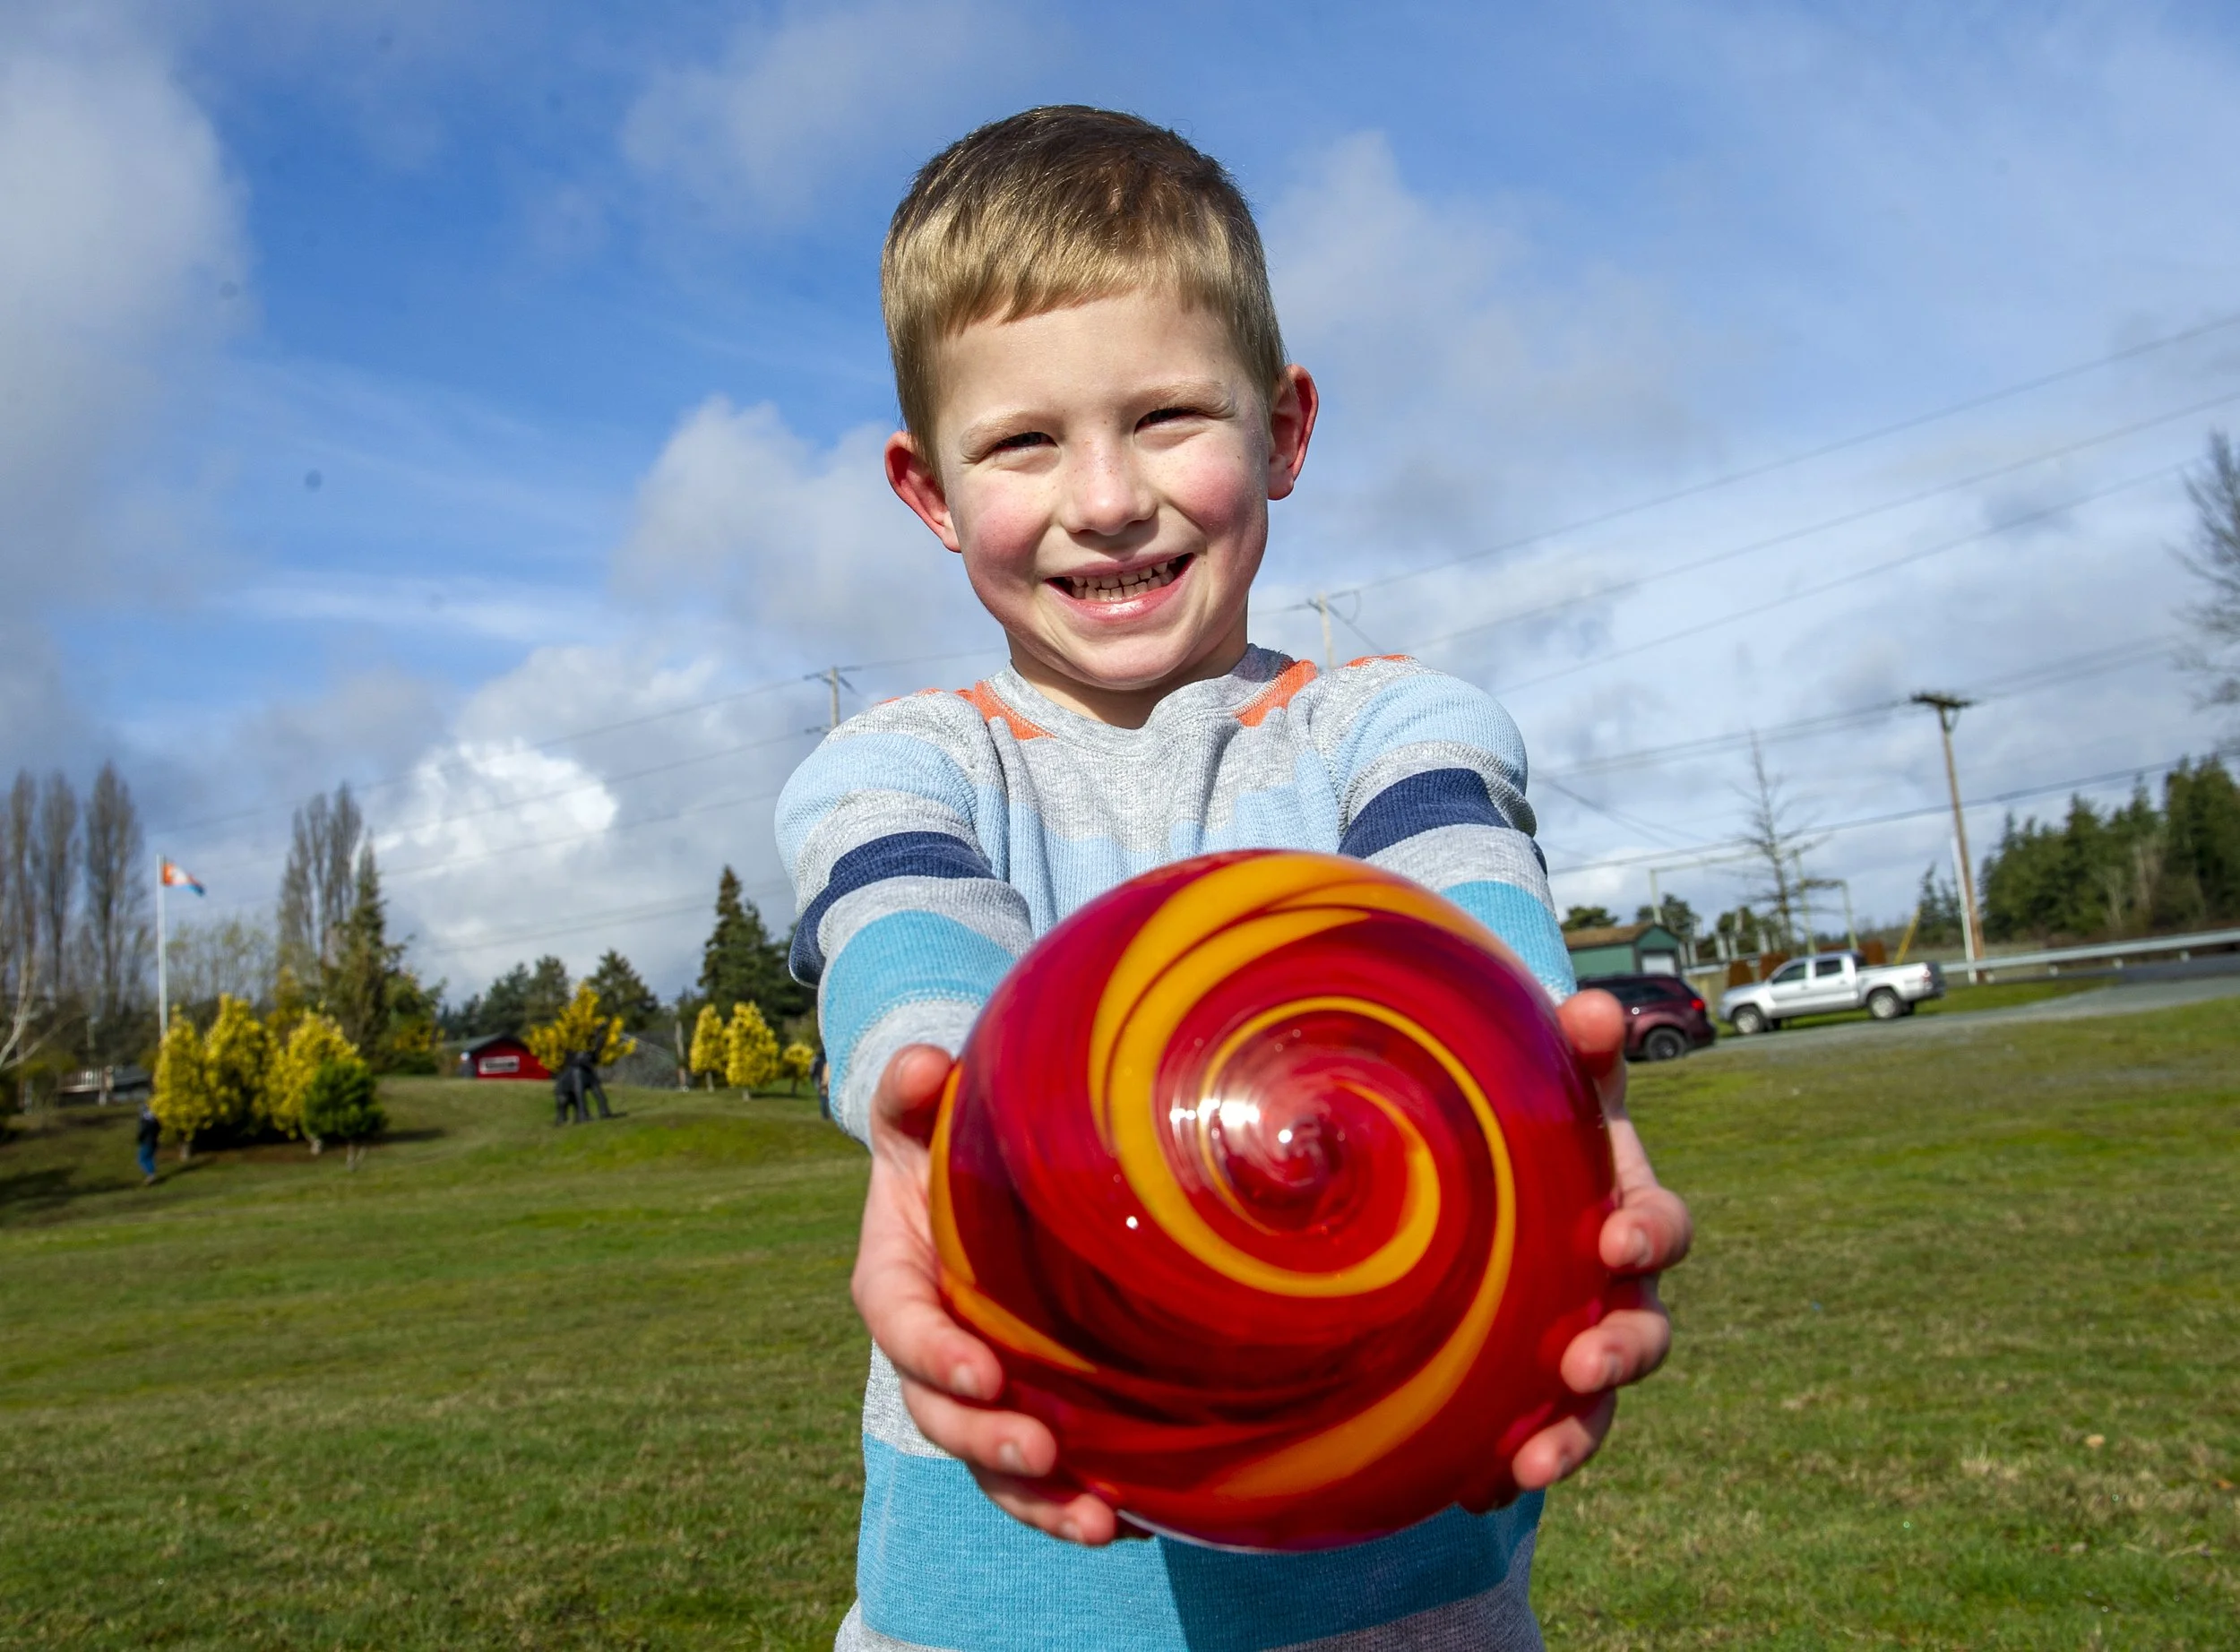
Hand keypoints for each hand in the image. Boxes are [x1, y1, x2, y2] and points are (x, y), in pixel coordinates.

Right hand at [851, 1043, 1127, 1545]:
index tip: (981, 1372)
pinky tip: (1132, 1520)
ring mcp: (981, 1389)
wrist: (987, 1181)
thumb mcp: (922, 1110)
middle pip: (943, 1414)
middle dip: (989, 1443)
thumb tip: (924, 1065)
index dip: (934, 1354)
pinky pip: (1046, 1471)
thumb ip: (913, 1090)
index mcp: (895, 1280)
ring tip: (1095, 1524)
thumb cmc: (949, 1142)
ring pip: (993, 1464)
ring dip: (1038, 1500)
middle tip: (1043, 1454)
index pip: (901, 1326)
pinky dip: (1080, 1500)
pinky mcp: (1030, 1409)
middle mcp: (933, 1349)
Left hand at [1510, 987, 1693, 1490]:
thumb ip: (1576, 1045)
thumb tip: (1592, 1006)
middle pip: (1644, 1333)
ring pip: (1593, 1407)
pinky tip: (1467, 1489)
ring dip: (1570, 1437)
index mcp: (1627, 1212)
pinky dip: (1504, 1467)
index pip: (1659, 1228)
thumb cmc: (1530, 1117)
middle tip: (1584, 1364)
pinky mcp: (1528, 1393)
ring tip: (1529, 1466)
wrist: (1490, 1179)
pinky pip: (1527, 1439)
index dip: (1647, 1234)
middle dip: (1621, 1353)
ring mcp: (1577, 1347)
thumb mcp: (1552, 1076)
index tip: (1616, 1241)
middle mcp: (1616, 1290)